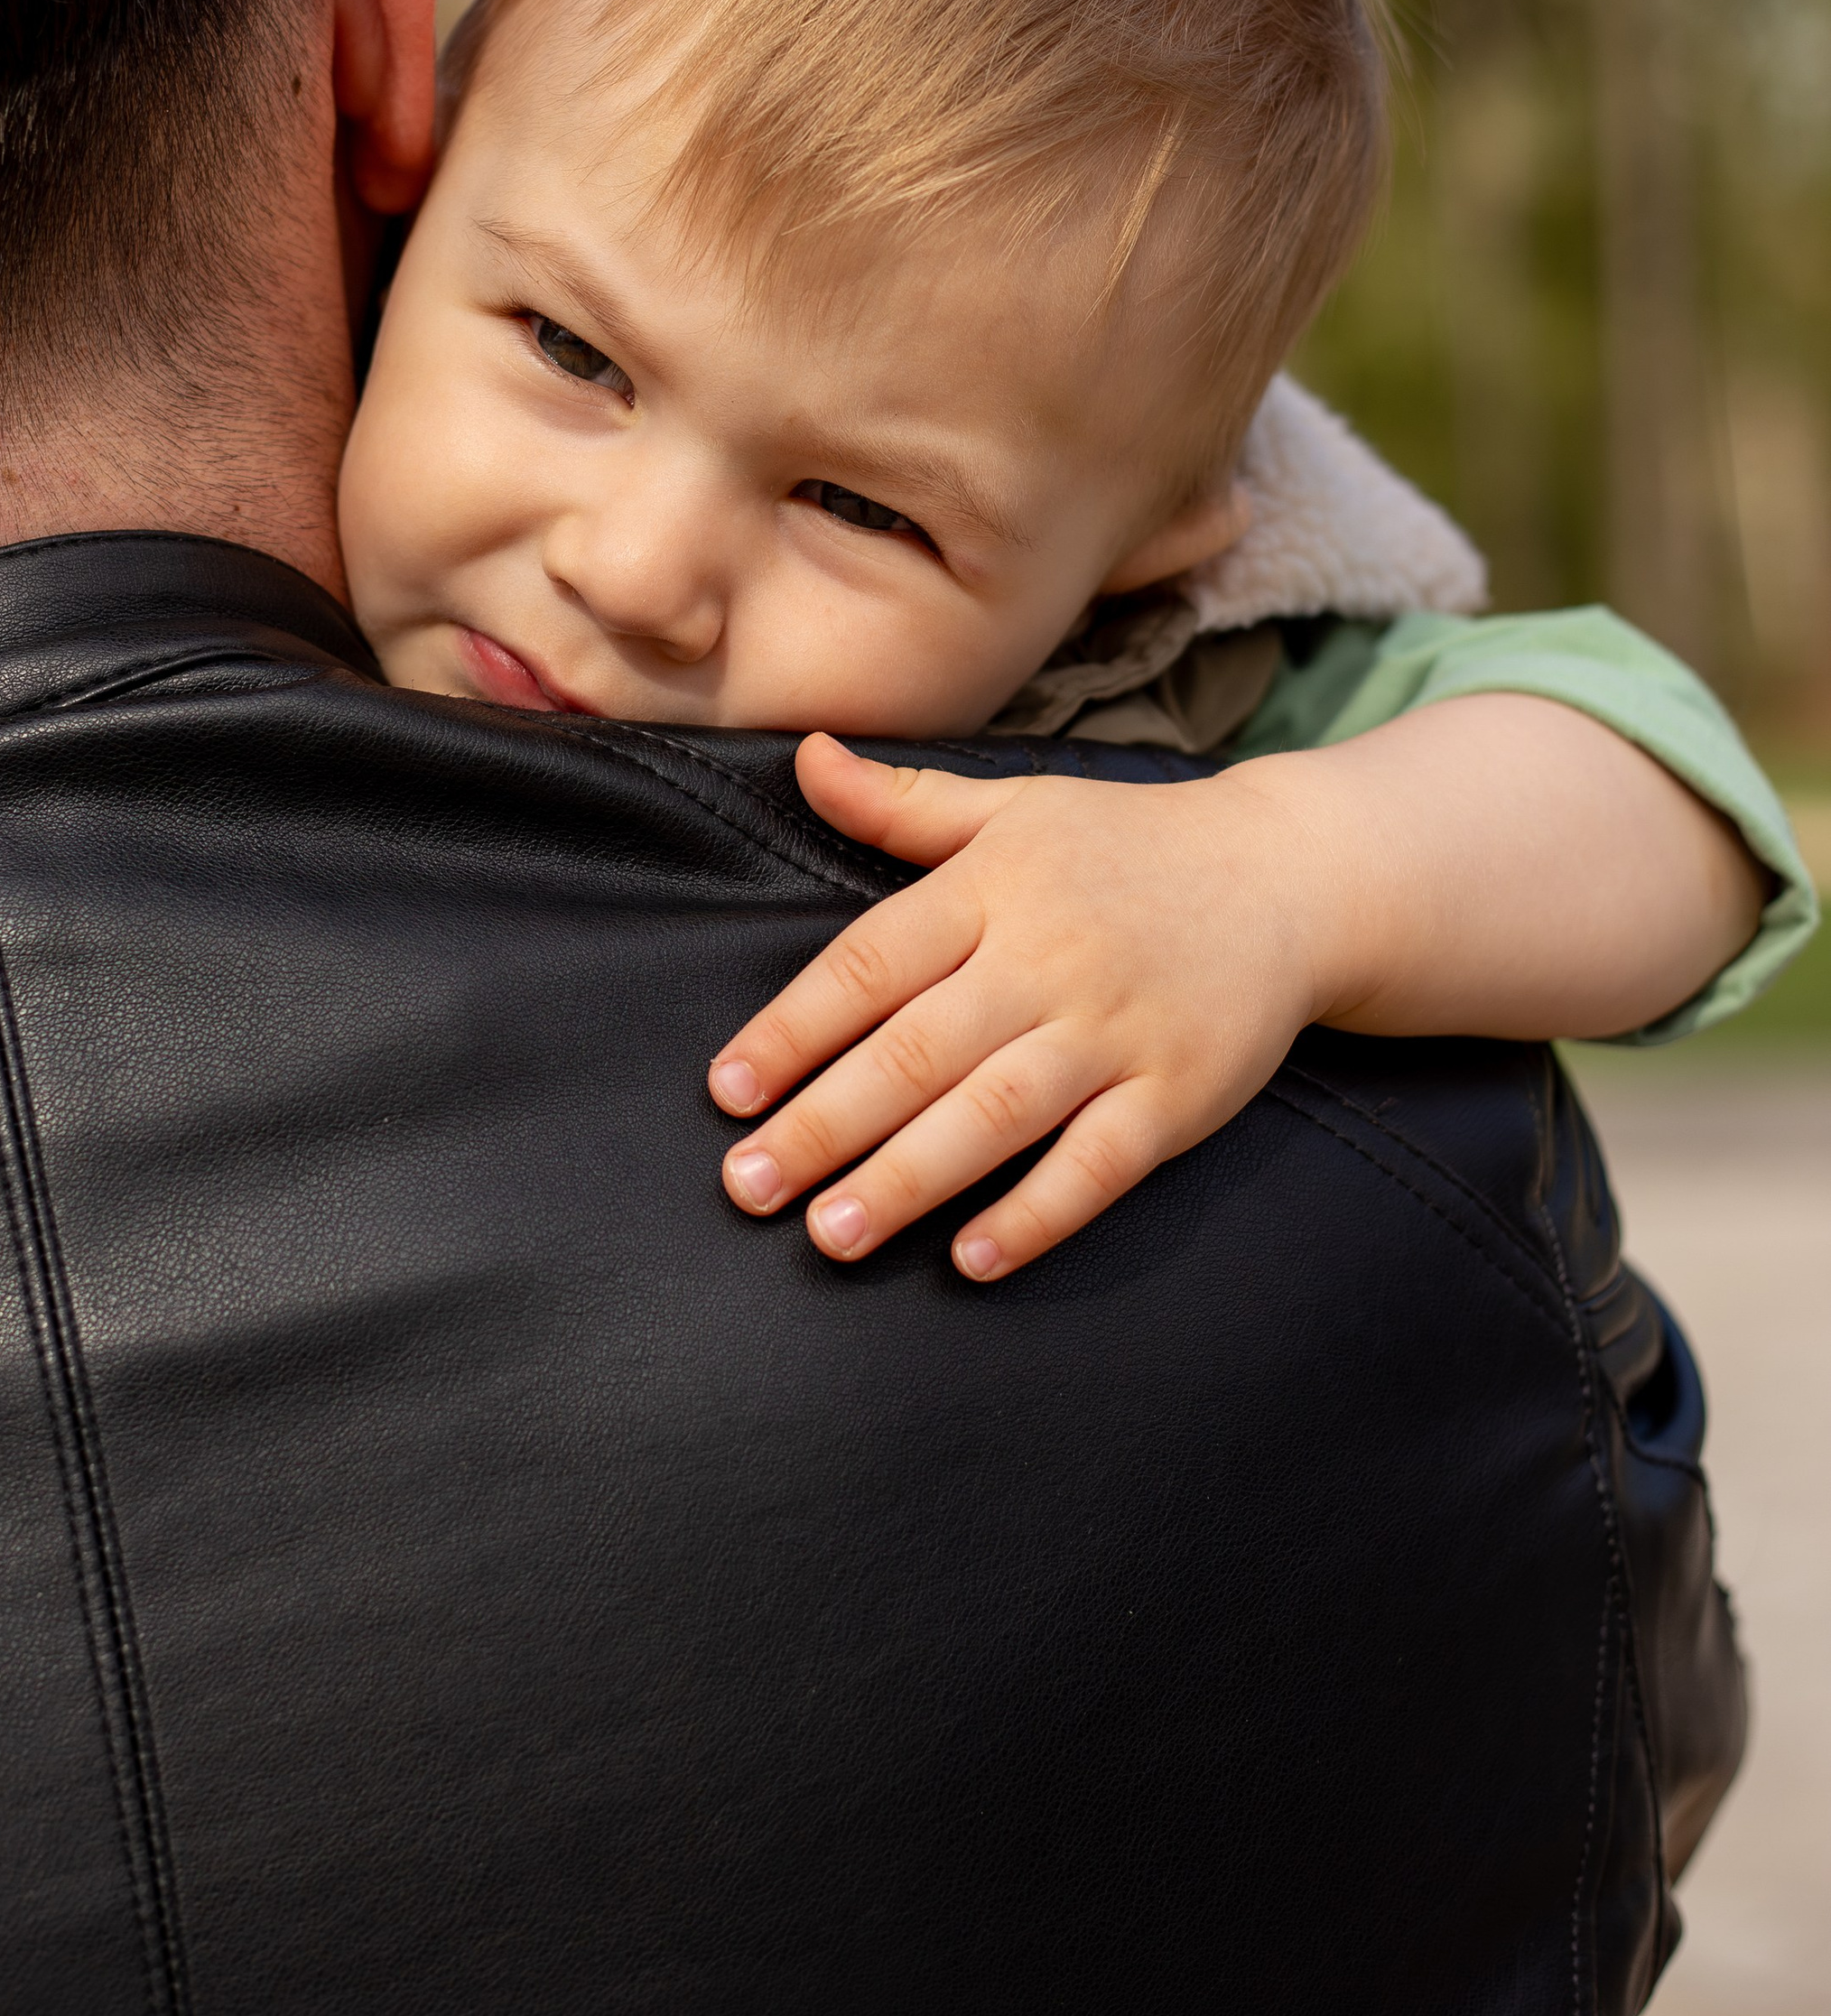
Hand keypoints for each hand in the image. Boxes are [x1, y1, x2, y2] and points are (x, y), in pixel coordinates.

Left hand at [709, 734, 1329, 1280]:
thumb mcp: (1014, 807)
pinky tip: (971, 1259)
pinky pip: (1100, 1163)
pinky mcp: (1180, 1092)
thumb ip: (902, 804)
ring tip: (831, 1234)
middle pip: (918, 1050)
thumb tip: (804, 756)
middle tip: (747, 1188)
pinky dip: (1036, 1213)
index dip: (792, 1029)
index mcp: (993, 887)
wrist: (1290, 878)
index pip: (870, 963)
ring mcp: (1118, 1030)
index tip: (726, 1090)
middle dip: (825, 1124)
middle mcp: (1048, 958)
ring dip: (908, 1179)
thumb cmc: (1128, 846)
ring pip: (996, 1114)